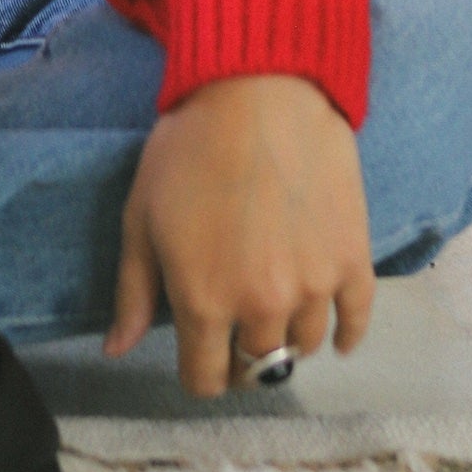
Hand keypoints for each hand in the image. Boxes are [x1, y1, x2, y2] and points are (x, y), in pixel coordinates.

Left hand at [104, 73, 374, 396]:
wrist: (259, 92)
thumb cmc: (188, 149)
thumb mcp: (141, 216)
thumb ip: (132, 291)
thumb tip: (116, 350)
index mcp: (203, 302)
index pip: (206, 379)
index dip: (199, 371)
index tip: (199, 353)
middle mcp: (262, 308)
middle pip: (257, 368)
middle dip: (240, 356)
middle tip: (234, 326)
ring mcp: (313, 288)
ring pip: (302, 348)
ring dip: (285, 338)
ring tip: (274, 310)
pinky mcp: (352, 262)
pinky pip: (355, 322)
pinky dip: (344, 335)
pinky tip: (332, 334)